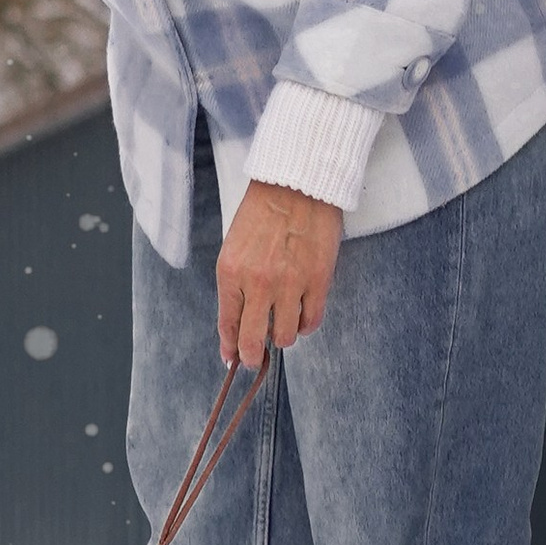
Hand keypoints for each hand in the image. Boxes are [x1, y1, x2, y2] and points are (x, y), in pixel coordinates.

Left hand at [216, 179, 342, 368]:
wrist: (297, 185)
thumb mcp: (235, 247)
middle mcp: (257, 283)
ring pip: (284, 336)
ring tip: (283, 323)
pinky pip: (311, 321)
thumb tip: (237, 322)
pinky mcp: (318, 281)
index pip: (227, 323)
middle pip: (252, 340)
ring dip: (282, 336)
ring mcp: (289, 284)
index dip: (229, 347)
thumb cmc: (262, 212)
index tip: (231, 358)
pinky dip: (305, 324)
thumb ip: (235, 284)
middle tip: (255, 358)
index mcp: (230, 272)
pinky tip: (302, 315)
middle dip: (251, 356)